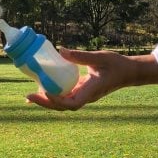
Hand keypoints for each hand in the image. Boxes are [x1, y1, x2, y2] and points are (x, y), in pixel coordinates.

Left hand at [25, 48, 157, 109]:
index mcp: (91, 91)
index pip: (72, 103)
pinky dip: (53, 94)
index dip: (57, 100)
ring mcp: (84, 95)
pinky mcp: (82, 91)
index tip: (45, 91)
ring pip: (63, 103)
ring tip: (30, 94)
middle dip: (45, 103)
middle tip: (28, 96)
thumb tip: (60, 50)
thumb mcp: (99, 57)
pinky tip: (42, 88)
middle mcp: (86, 97)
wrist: (129, 72)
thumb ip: (80, 56)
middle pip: (63, 107)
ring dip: (47, 100)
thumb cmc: (117, 65)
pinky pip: (65, 96)